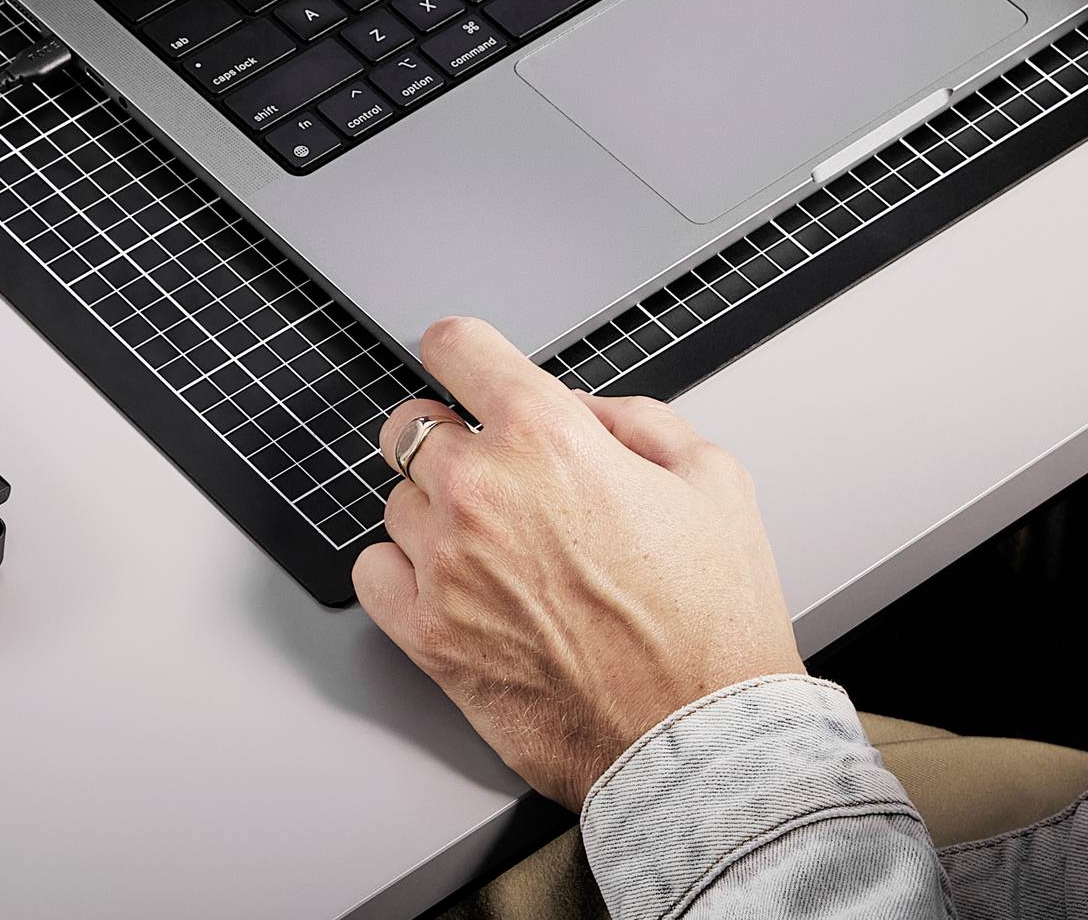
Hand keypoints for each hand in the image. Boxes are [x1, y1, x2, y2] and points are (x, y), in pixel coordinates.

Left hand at [353, 317, 803, 806]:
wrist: (701, 740)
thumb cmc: (713, 623)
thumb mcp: (713, 478)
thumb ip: (637, 420)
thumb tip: (585, 412)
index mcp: (549, 437)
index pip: (459, 348)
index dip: (462, 351)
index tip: (461, 362)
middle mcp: (483, 490)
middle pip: (410, 425)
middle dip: (447, 438)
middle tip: (489, 472)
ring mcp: (447, 565)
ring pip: (396, 503)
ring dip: (433, 514)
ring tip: (494, 549)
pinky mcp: (429, 637)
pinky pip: (373, 574)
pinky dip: (401, 573)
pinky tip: (449, 586)